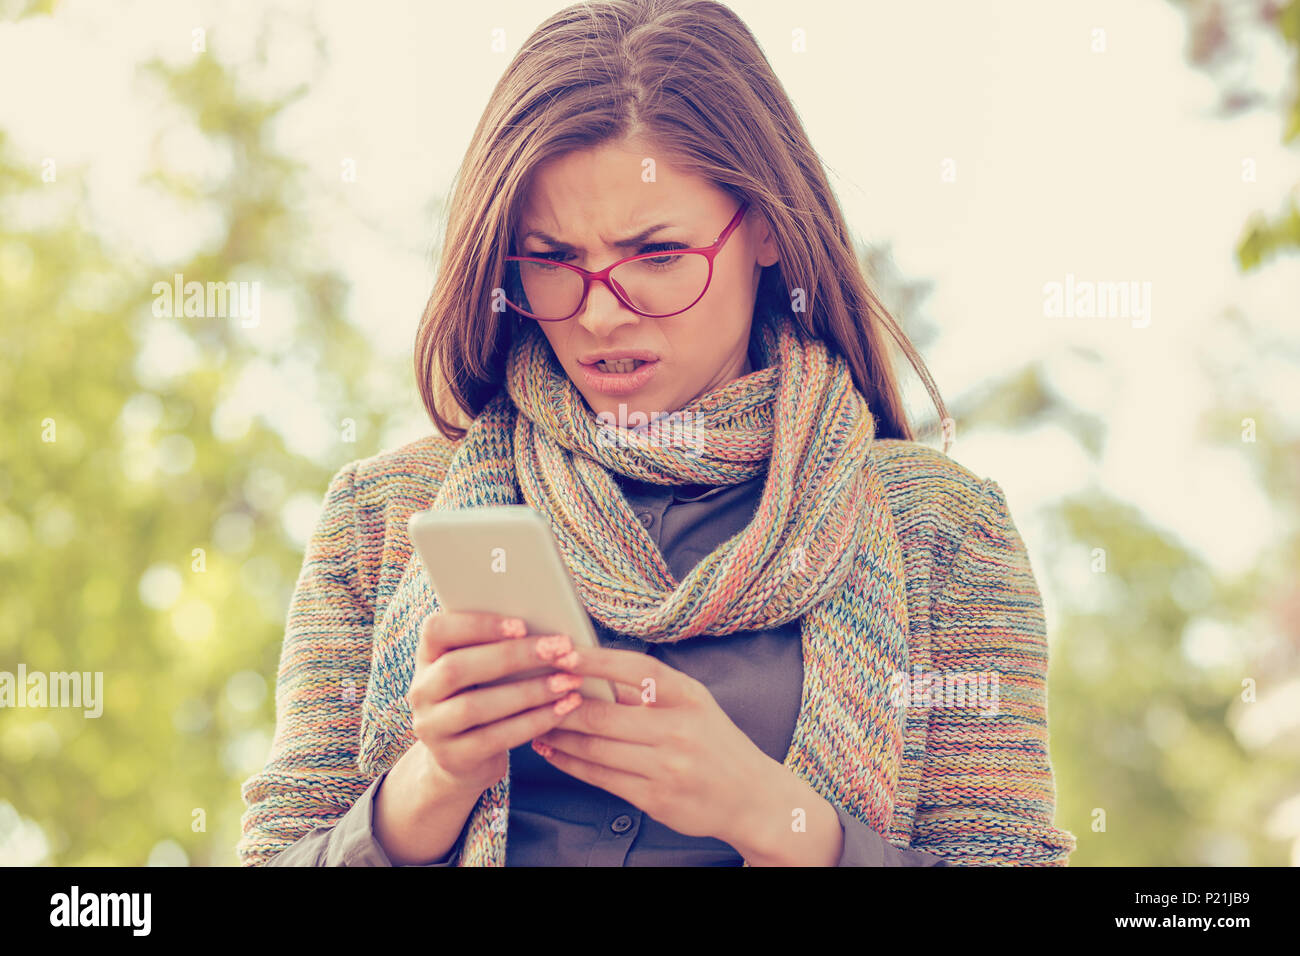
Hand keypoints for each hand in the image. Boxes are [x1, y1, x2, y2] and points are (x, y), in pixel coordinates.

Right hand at [405, 611, 589, 796]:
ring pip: (475, 706)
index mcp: (427, 657)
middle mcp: (420, 691)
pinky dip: (532, 722)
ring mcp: (431, 728)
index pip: (435, 630)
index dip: (476, 625)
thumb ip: (497, 647)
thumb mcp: (480, 672)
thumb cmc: (483, 698)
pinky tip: (561, 710)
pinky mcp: (453, 757)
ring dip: (528, 691)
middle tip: (559, 648)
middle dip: (513, 656)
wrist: (464, 761)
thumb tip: (547, 627)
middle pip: (456, 668)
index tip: (521, 624)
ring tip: (567, 681)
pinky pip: (494, 738)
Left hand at [528, 642, 773, 845]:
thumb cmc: (714, 741)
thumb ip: (648, 689)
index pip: (635, 669)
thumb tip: (589, 668)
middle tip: (533, 691)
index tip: (561, 652)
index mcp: (689, 697)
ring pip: (595, 749)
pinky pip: (600, 777)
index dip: (594, 660)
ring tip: (534, 722)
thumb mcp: (693, 703)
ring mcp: (666, 768)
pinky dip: (570, 762)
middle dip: (561, 704)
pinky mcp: (655, 799)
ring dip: (558, 734)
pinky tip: (553, 750)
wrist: (751, 797)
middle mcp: (679, 730)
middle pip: (603, 715)